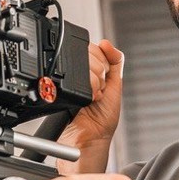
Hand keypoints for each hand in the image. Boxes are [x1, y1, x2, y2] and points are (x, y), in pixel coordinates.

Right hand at [57, 40, 122, 173]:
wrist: (92, 137)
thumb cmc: (103, 118)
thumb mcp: (115, 84)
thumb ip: (114, 61)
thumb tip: (106, 42)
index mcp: (91, 69)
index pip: (96, 49)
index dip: (103, 63)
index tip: (105, 79)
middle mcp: (79, 72)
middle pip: (90, 54)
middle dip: (101, 74)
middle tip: (100, 92)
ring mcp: (69, 78)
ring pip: (84, 63)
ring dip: (95, 82)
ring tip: (94, 96)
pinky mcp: (63, 86)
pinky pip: (77, 74)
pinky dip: (89, 86)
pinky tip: (89, 98)